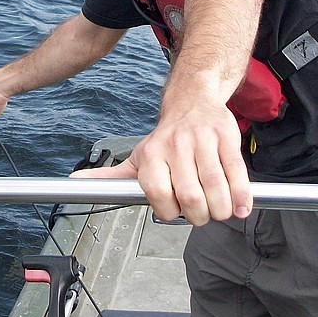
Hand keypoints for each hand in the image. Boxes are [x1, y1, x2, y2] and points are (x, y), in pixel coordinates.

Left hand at [72, 101, 250, 225]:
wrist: (193, 100)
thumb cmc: (166, 139)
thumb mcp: (137, 156)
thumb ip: (110, 175)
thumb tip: (76, 183)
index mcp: (151, 155)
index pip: (157, 192)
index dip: (168, 211)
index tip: (174, 212)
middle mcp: (175, 146)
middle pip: (190, 195)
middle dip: (198, 215)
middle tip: (201, 214)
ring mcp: (202, 141)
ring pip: (215, 186)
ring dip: (220, 209)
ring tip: (219, 211)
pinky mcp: (226, 137)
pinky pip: (236, 173)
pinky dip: (241, 196)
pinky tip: (241, 208)